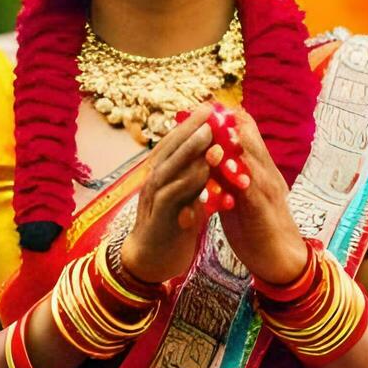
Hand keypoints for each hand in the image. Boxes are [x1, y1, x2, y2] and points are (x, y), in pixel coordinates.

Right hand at [122, 109, 214, 282]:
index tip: (209, 107)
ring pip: (169, 169)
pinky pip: (171, 196)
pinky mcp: (158, 218)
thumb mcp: (187, 196)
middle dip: (190, 130)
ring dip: (189, 152)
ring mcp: (154, 199)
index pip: (174, 143)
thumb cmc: (173, 225)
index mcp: (162, 174)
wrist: (151, 261)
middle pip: (169, 150)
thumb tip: (216, 154)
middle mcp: (155, 181)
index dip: (190, 125)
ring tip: (209, 136)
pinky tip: (203, 173)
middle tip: (209, 112)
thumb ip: (197, 177)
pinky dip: (186, 183)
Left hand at [207, 108, 306, 284]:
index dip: (225, 116)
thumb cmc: (258, 228)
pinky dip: (234, 174)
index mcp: (261, 168)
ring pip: (250, 155)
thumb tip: (209, 158)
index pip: (247, 131)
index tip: (201, 107)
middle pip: (249, 135)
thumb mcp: (241, 195)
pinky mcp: (262, 208)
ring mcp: (267, 188)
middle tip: (199, 108)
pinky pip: (247, 186)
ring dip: (230, 141)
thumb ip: (229, 176)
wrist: (281, 260)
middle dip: (223, 121)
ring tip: (210, 126)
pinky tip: (219, 166)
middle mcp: (266, 172)